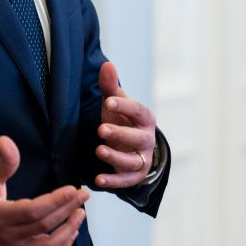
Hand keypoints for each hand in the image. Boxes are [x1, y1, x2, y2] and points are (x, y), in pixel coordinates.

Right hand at [0, 135, 86, 245]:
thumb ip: (3, 162)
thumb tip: (5, 139)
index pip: (33, 212)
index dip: (55, 201)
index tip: (72, 189)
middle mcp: (6, 237)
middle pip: (44, 226)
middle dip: (67, 209)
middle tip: (83, 195)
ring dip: (69, 230)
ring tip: (80, 213)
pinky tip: (70, 232)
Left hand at [94, 61, 157, 190]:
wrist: (131, 147)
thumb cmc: (122, 120)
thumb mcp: (115, 104)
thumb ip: (110, 86)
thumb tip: (107, 64)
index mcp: (145, 118)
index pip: (138, 111)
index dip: (125, 106)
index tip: (108, 102)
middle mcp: (147, 139)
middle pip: (136, 137)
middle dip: (120, 134)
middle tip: (101, 129)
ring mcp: (142, 159)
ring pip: (132, 161)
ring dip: (115, 157)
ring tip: (99, 150)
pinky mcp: (134, 175)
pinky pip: (125, 180)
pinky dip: (113, 182)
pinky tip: (98, 180)